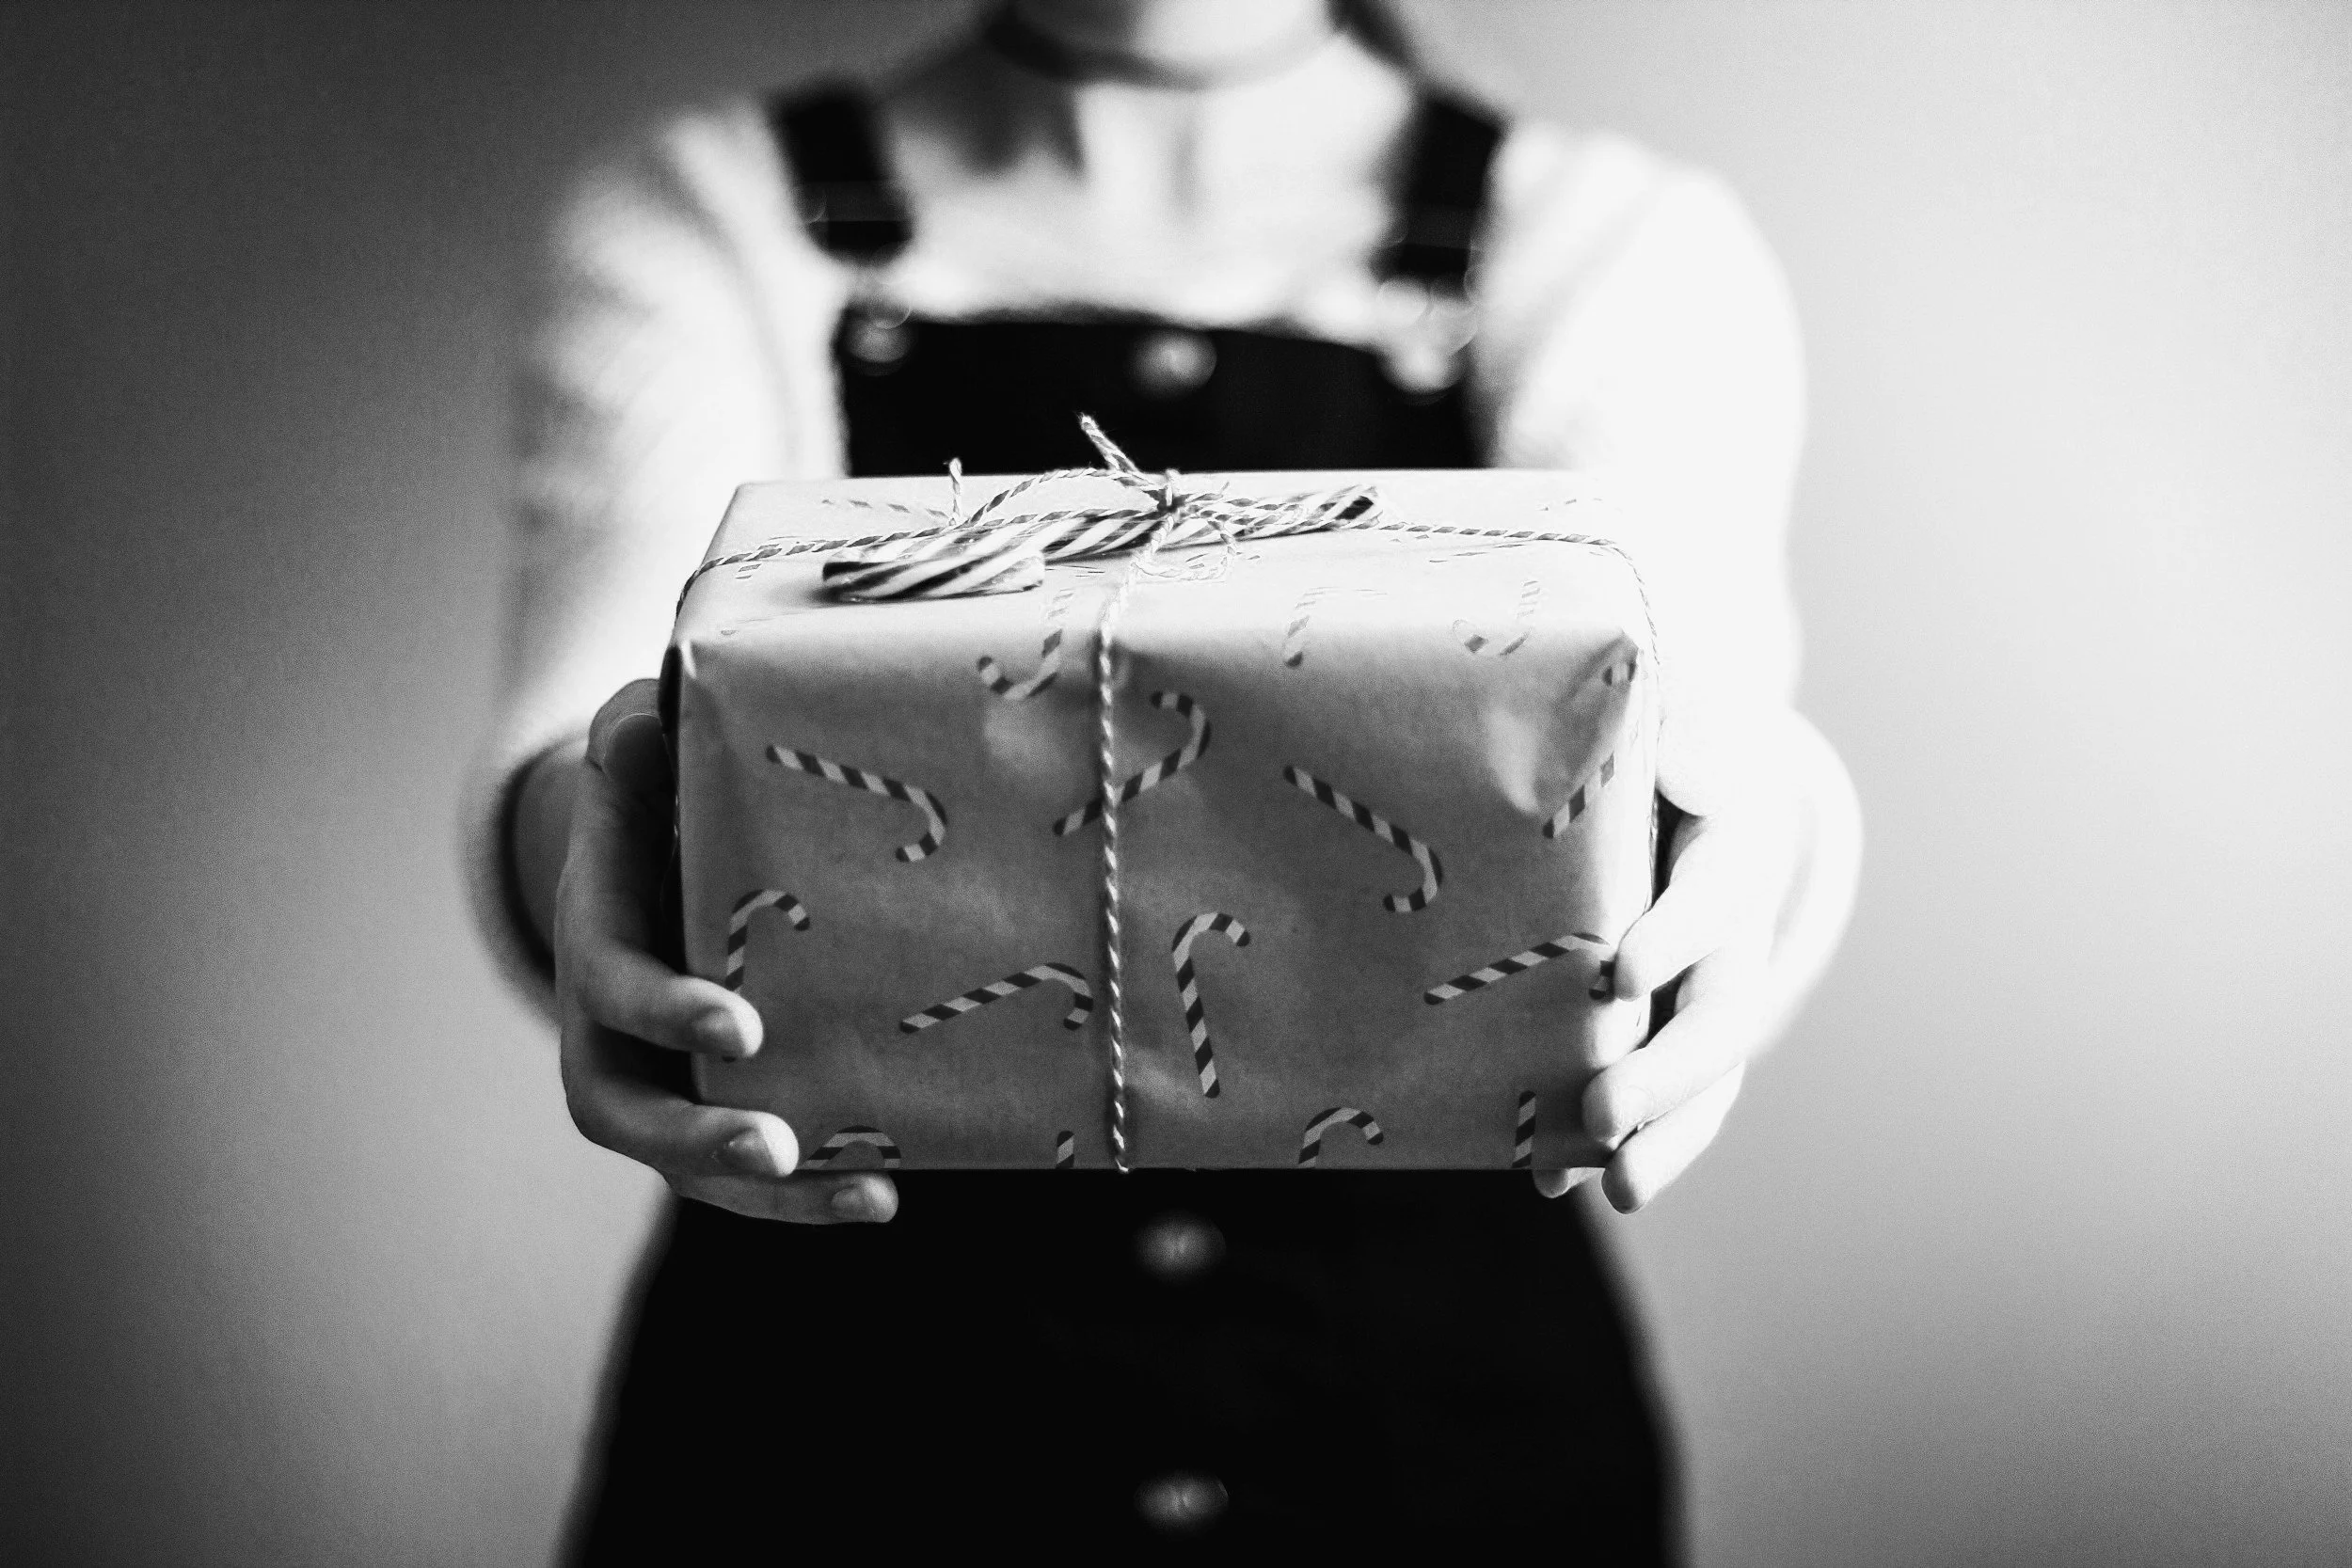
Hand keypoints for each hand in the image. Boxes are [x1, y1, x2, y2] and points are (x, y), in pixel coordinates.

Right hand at [554, 679, 897, 1223]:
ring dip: (770, 1194)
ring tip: (868, 1195)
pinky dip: (808, 1191)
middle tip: (776, 1146)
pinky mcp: (712, 1097)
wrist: (658, 834)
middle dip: (695, 1138)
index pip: (613, 988)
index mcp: (595, 933)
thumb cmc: (661, 780)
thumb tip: (639, 729)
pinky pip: (745, 1166)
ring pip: (685, 1161)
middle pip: (623, 1110)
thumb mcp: (644, 739)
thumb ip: (641, 735)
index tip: (743, 1025)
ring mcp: (657, 1071)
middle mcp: (609, 1023)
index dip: (667, 1011)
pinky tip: (885, 1190)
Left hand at [1538, 706, 1830, 1212]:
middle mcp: (1733, 941)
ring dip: (1663, 1140)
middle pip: (1716, 1016)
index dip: (1673, 936)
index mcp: (1731, 858)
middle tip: (1603, 1116)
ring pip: (1704, 1081)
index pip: (1711, 899)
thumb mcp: (1675, 731)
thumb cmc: (1661, 754)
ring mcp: (1707, 998)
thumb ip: (1682, 749)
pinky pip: (1664, 1105)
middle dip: (1664, 1072)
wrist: (1690, 786)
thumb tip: (1687, 769)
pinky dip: (1620, 1147)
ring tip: (1617, 1192)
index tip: (1622, 974)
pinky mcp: (1671, 1035)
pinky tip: (1555, 1185)